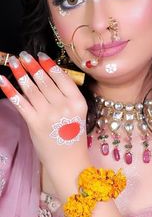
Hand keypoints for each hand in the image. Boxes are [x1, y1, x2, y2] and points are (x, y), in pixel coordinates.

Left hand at [0, 52, 88, 167]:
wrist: (68, 161)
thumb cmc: (73, 136)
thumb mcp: (78, 114)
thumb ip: (67, 96)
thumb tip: (47, 76)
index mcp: (78, 102)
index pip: (62, 77)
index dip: (49, 64)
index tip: (40, 55)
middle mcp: (64, 107)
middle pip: (44, 81)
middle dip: (31, 65)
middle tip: (23, 55)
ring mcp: (48, 115)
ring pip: (31, 89)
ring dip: (20, 73)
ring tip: (13, 62)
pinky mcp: (34, 123)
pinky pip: (20, 103)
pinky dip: (9, 90)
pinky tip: (2, 80)